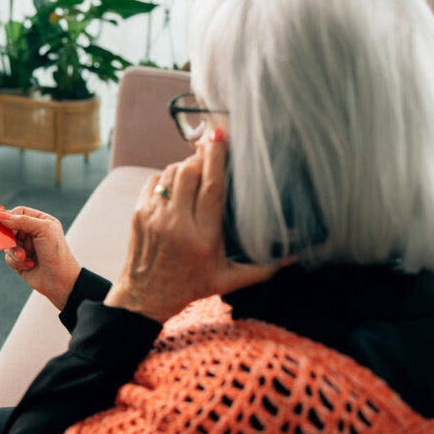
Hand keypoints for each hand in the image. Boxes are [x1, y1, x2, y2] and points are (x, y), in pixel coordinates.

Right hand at [0, 206, 81, 309]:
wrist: (59, 280)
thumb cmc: (55, 252)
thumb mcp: (43, 230)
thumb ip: (22, 220)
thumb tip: (2, 216)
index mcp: (41, 221)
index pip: (20, 212)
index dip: (9, 216)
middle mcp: (33, 233)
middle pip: (10, 228)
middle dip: (11, 237)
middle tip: (13, 243)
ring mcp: (26, 247)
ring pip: (8, 244)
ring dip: (15, 251)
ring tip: (25, 257)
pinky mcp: (21, 260)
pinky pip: (9, 257)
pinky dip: (17, 262)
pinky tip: (30, 265)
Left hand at [104, 129, 279, 322]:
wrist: (144, 297)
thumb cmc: (190, 287)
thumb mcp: (228, 281)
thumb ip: (262, 268)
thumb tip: (294, 258)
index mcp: (203, 238)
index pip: (212, 187)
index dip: (217, 158)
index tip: (221, 136)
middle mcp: (177, 224)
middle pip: (190, 173)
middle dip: (200, 158)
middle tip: (209, 155)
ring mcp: (155, 217)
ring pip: (171, 174)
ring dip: (184, 167)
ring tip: (194, 173)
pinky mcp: (139, 214)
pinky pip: (154, 181)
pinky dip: (166, 177)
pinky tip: (176, 186)